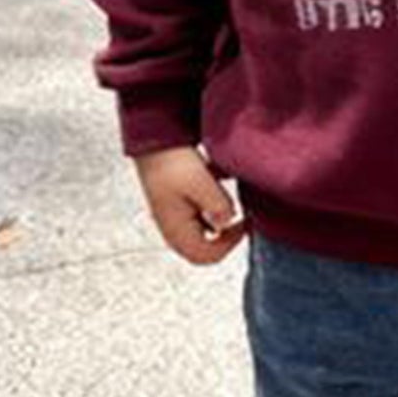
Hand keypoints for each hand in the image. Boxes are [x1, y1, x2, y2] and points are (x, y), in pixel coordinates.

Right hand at [134, 146, 247, 265]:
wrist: (153, 140)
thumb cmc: (173, 162)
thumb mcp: (202, 183)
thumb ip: (219, 206)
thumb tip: (228, 221)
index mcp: (176, 230)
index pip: (205, 256)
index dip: (229, 245)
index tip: (244, 224)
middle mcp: (171, 228)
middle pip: (204, 247)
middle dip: (226, 235)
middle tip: (242, 217)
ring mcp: (172, 215)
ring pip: (202, 229)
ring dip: (218, 218)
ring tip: (228, 197)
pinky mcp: (175, 202)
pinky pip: (198, 213)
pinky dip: (211, 205)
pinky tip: (217, 185)